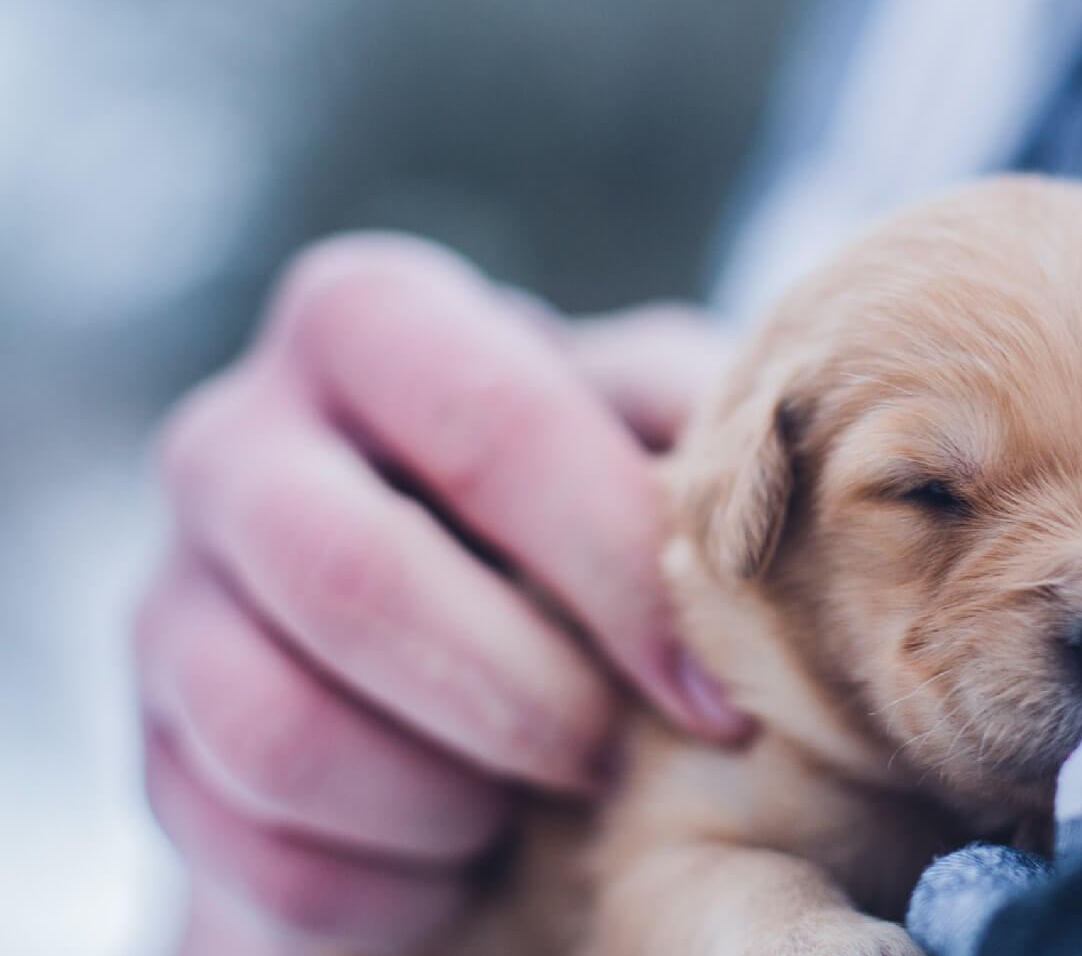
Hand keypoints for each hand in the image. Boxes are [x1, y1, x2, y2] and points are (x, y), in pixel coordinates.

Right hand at [134, 233, 746, 953]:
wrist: (448, 616)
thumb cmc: (577, 506)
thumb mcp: (648, 428)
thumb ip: (698, 419)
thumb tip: (795, 460)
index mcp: (367, 323)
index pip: (490, 422)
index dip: (616, 571)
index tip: (716, 699)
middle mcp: (236, 440)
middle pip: (349, 574)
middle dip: (519, 697)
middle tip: (609, 759)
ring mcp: (171, 597)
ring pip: (275, 729)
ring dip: (445, 799)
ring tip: (530, 802)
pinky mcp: (157, 746)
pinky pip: (250, 854)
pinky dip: (386, 887)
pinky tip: (459, 856)